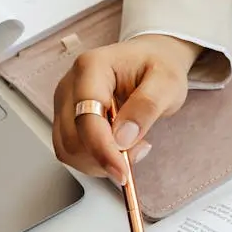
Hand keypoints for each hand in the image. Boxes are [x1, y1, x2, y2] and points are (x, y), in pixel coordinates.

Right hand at [52, 34, 199, 183]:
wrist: (150, 59)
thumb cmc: (157, 65)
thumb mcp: (167, 82)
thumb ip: (146, 107)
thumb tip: (123, 138)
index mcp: (92, 67)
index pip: (87, 117)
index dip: (103, 150)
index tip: (123, 172)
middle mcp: (70, 84)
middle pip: (72, 139)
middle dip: (105, 157)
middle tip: (140, 148)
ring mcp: (65, 104)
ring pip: (68, 150)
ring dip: (100, 162)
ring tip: (131, 145)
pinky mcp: (66, 120)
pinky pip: (71, 152)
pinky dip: (95, 160)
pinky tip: (116, 148)